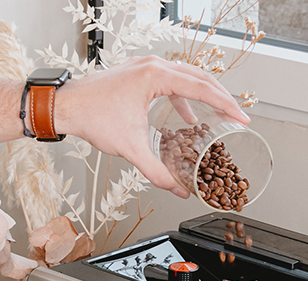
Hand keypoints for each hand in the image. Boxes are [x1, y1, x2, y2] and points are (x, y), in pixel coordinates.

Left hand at [54, 56, 249, 197]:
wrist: (66, 105)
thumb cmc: (92, 116)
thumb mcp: (130, 148)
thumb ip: (157, 171)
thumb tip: (177, 189)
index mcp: (155, 76)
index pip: (202, 88)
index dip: (226, 104)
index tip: (241, 116)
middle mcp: (152, 65)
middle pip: (199, 76)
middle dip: (221, 96)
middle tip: (237, 114)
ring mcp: (145, 66)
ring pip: (186, 76)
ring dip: (204, 94)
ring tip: (220, 112)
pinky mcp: (138, 73)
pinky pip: (171, 81)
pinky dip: (184, 97)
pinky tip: (188, 117)